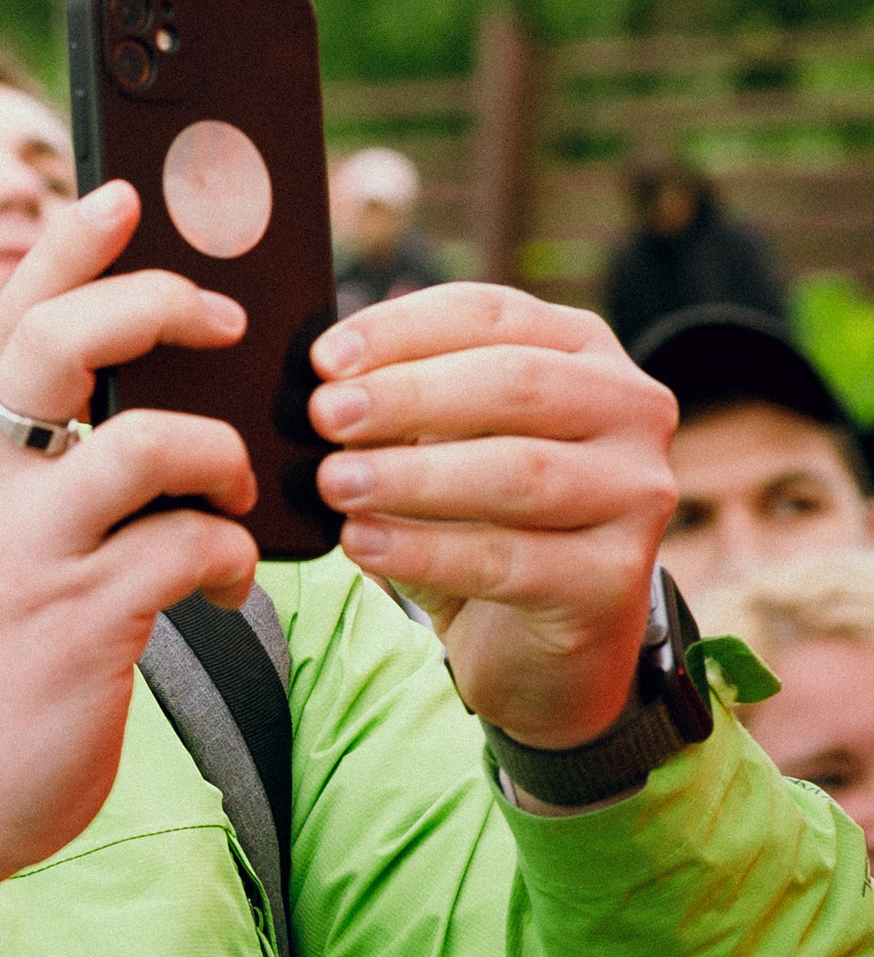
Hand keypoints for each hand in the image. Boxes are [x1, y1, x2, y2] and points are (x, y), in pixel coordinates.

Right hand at [0, 183, 255, 897]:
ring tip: (229, 495)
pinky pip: (185, 549)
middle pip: (60, 342)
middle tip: (222, 321)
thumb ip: (54, 470)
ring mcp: (35, 553)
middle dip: (156, 305)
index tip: (122, 194)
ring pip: (148, 444)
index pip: (14, 319)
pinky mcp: (82, 622)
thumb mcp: (1, 541)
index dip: (68, 246)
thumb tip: (161, 408)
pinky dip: (228, 558)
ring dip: (219, 457)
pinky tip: (222, 586)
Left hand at [308, 286, 677, 746]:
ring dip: (414, 476)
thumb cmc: (480, 518)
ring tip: (335, 484)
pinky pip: (511, 559)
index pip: (491, 313)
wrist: (539, 643)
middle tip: (324, 416)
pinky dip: (426, 551)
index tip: (324, 359)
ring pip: (519, 472)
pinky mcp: (617, 577)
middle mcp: (629, 408)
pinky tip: (365, 544)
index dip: (403, 329)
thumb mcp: (445, 444)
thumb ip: (402, 404)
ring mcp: (637, 493)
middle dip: (408, 397)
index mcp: (583, 349)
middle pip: (515, 383)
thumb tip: (319, 385)